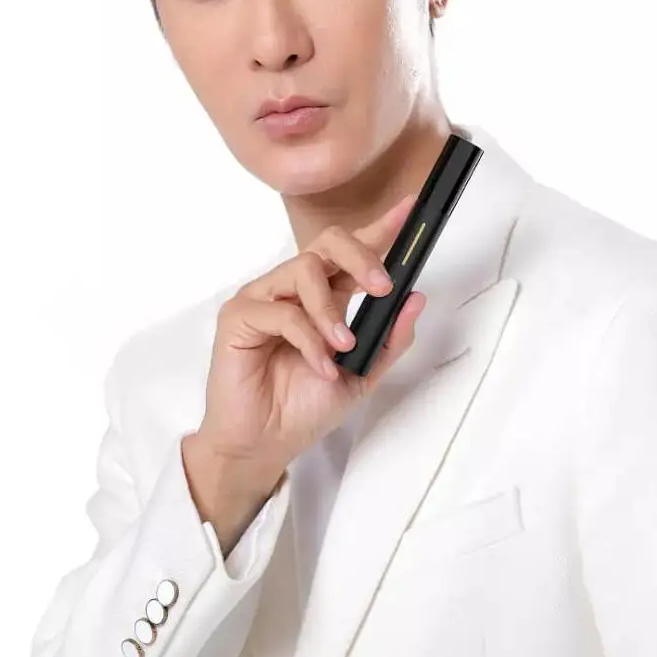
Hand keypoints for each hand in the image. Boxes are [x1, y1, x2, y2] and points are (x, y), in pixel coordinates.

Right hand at [192, 193, 426, 484]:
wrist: (265, 445)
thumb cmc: (304, 407)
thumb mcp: (362, 375)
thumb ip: (390, 339)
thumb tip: (417, 298)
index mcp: (325, 295)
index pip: (352, 251)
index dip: (381, 228)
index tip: (410, 210)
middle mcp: (295, 288)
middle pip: (328, 243)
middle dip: (361, 257)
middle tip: (383, 286)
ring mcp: (265, 297)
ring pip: (303, 270)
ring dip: (330, 309)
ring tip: (343, 346)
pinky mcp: (238, 315)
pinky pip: (280, 311)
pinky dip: (308, 339)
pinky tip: (319, 365)